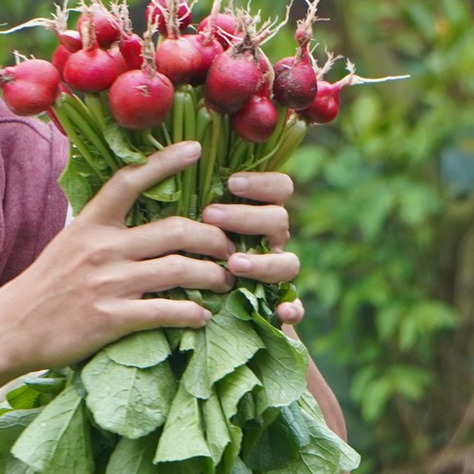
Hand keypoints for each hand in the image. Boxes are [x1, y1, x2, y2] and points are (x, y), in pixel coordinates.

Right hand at [0, 142, 238, 371]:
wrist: (11, 329)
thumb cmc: (46, 287)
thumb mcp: (69, 244)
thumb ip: (104, 229)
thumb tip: (142, 216)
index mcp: (91, 224)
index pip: (129, 182)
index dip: (164, 162)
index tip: (194, 150)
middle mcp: (102, 249)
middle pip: (174, 230)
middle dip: (213, 237)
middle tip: (229, 247)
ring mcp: (108, 284)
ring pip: (178, 269)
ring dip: (212, 275)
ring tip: (225, 281)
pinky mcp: (111, 319)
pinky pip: (164, 311)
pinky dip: (191, 313)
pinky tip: (203, 316)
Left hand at [204, 170, 303, 324]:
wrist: (203, 307)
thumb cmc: (190, 254)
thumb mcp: (192, 224)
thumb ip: (194, 199)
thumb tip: (177, 160)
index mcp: (259, 214)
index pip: (280, 187)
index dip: (262, 183)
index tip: (231, 182)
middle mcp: (273, 240)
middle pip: (279, 220)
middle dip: (245, 217)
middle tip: (210, 215)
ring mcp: (277, 273)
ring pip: (290, 263)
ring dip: (264, 262)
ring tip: (233, 264)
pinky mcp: (279, 306)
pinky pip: (296, 308)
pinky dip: (293, 309)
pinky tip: (282, 313)